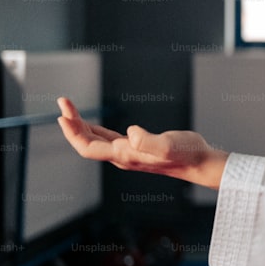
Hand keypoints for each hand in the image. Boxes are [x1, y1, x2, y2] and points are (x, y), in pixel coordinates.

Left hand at [57, 97, 229, 189]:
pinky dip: (94, 129)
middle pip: (86, 143)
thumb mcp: (167, 145)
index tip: (63, 115)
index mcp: (125, 155)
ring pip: (94, 141)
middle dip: (72, 124)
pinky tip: (90, 124)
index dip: (72, 133)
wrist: (200, 163)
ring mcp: (128, 153)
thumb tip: (131, 132)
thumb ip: (148, 141)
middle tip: (64, 102)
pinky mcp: (135, 148)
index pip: (87, 147)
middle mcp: (122, 156)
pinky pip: (106, 139)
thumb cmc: (187, 153)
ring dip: (80, 126)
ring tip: (70, 110)